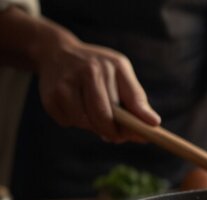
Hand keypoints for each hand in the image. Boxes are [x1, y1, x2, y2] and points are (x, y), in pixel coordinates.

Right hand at [36, 33, 159, 141]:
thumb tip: (154, 124)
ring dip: (92, 127)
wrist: (56, 52)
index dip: (139, 121)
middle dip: (113, 132)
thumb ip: (136, 98)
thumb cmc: (98, 69)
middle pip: (105, 117)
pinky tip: (74, 107)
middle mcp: (91, 71)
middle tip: (116, 137)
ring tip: (92, 114)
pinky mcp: (50, 95)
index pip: (132, 98)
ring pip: (85, 122)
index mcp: (114, 67)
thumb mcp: (120, 74)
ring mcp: (68, 82)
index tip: (146, 136)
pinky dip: (73, 122)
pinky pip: (68, 122)